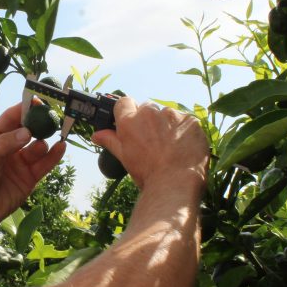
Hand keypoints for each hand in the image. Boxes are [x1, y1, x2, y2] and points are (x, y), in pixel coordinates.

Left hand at [0, 101, 66, 242]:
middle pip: (29, 129)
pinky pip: (45, 163)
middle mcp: (10, 147)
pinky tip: (61, 147)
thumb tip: (27, 132)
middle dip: (40, 122)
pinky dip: (54, 155)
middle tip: (52, 115)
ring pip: (39, 146)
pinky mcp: (31, 176)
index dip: (24, 108)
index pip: (11, 117)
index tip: (38, 101)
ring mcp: (21, 161)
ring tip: (49, 138)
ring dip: (45, 140)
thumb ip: (6, 144)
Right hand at [91, 97, 208, 192]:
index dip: (128, 112)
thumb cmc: (148, 174)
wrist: (175, 184)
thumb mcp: (125, 158)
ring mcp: (172, 115)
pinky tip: (184, 147)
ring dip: (168, 125)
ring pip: (167, 114)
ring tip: (171, 147)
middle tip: (154, 141)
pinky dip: (184, 131)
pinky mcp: (190, 120)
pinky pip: (185, 121)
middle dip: (149, 121)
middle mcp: (149, 113)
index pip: (124, 102)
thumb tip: (96, 135)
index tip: (133, 124)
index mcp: (130, 121)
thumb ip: (111, 141)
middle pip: (147, 108)